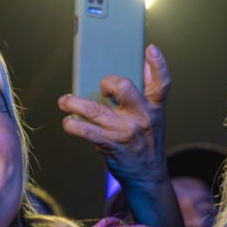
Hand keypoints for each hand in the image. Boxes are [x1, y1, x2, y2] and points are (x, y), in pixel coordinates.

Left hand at [58, 44, 169, 191]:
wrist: (148, 177)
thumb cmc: (147, 142)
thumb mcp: (155, 118)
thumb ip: (149, 93)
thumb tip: (146, 65)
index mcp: (155, 108)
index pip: (162, 84)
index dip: (158, 65)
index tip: (150, 50)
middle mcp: (142, 118)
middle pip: (124, 88)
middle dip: (108, 83)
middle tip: (100, 88)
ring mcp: (126, 131)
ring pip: (95, 110)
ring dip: (75, 104)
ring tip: (64, 102)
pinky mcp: (111, 145)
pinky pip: (86, 131)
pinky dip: (73, 125)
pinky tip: (68, 123)